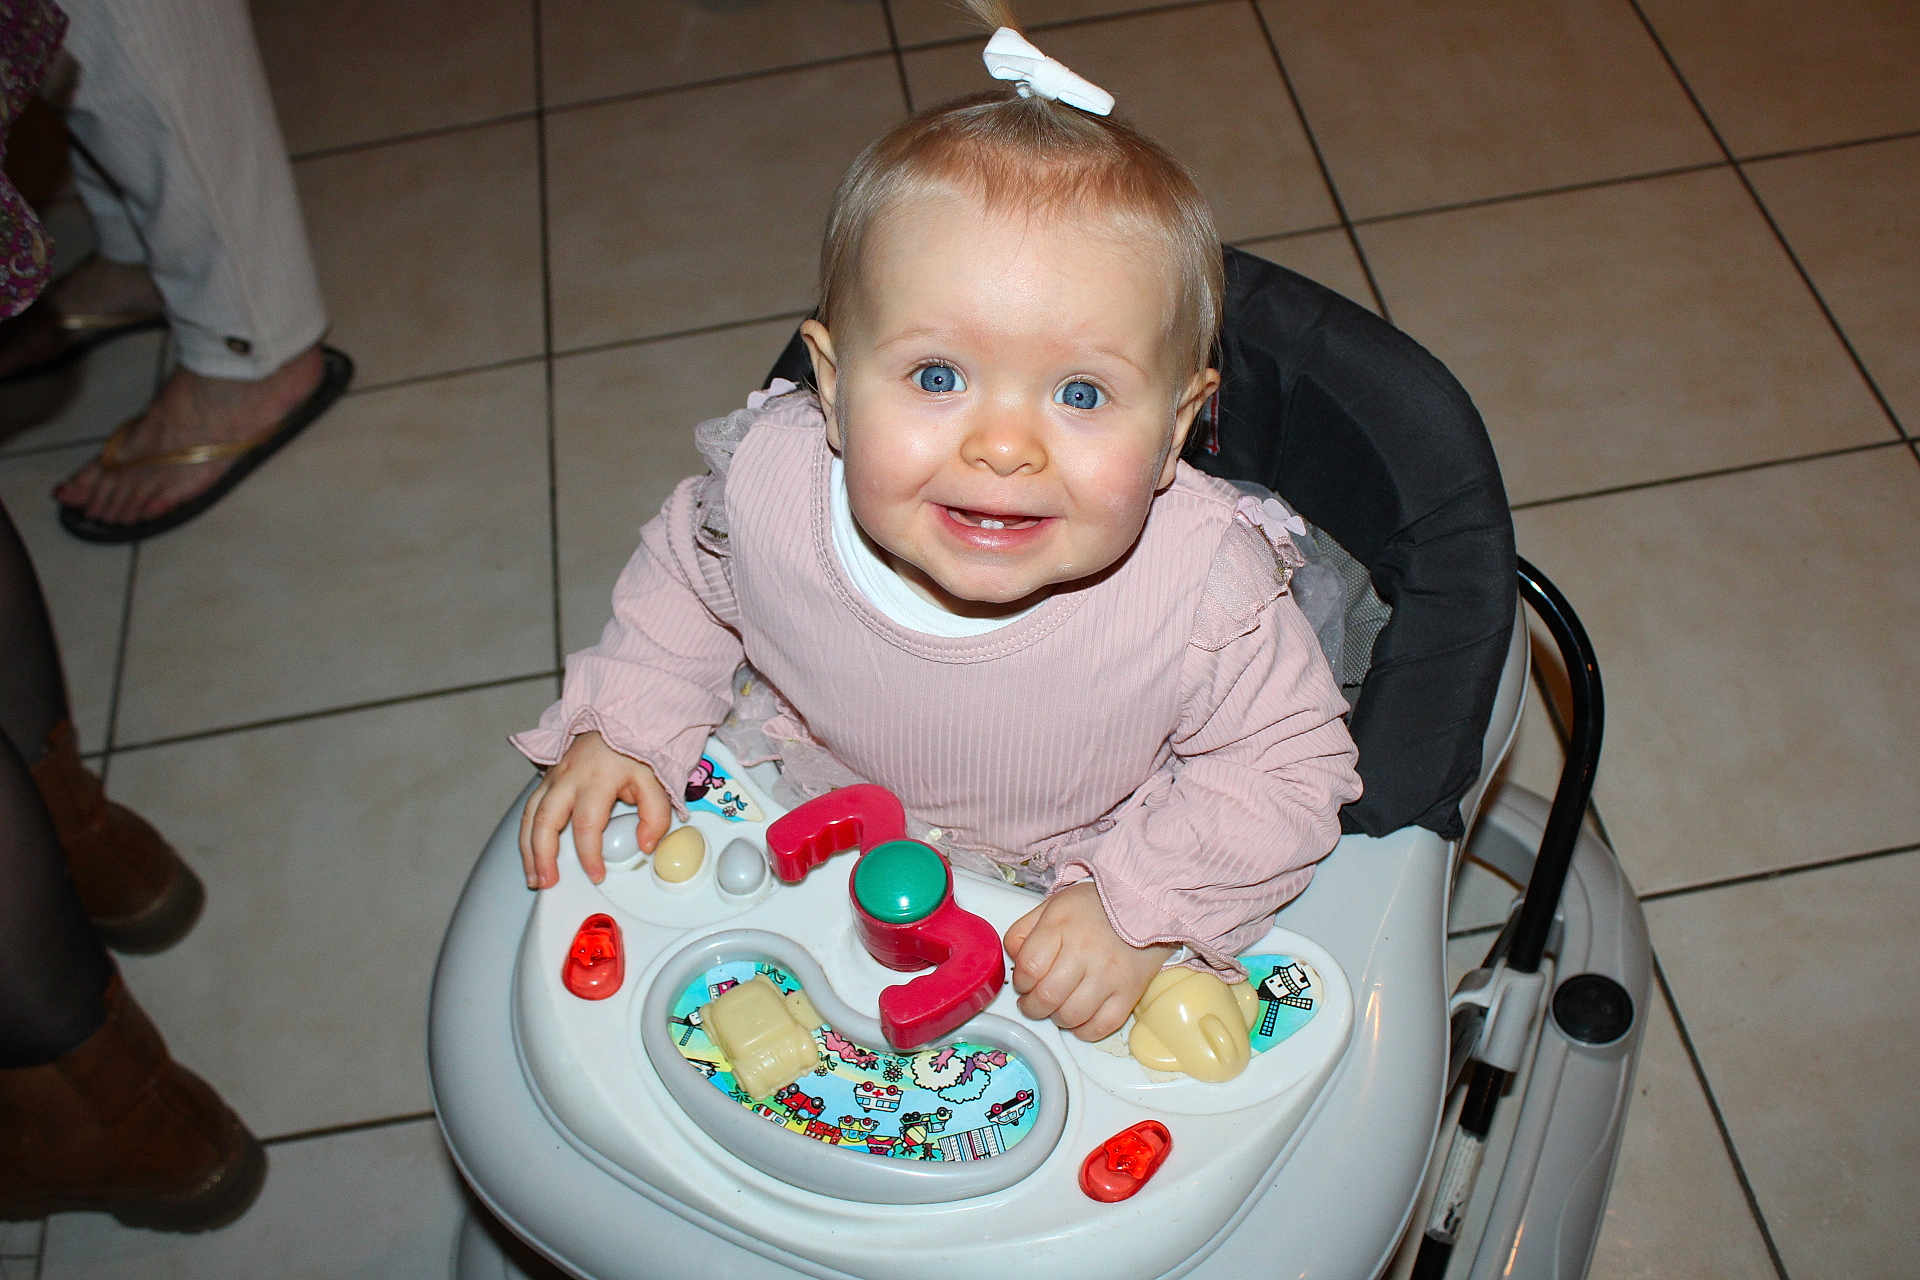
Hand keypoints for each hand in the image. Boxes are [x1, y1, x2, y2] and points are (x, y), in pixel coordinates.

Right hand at [518, 732, 670, 887]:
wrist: (617, 719)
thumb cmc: (634, 750)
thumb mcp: (655, 779)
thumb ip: (655, 815)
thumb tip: (646, 845)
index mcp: (596, 779)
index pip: (587, 824)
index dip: (589, 855)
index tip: (596, 874)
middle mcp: (568, 778)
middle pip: (545, 821)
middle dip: (543, 856)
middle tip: (547, 881)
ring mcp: (553, 777)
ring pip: (530, 816)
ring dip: (528, 850)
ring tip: (533, 876)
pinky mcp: (547, 778)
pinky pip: (529, 809)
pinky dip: (526, 834)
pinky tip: (530, 853)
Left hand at [1003, 882, 1175, 1040]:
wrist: (1143, 906)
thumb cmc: (1095, 907)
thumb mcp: (1052, 906)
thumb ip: (1024, 931)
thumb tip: (1013, 958)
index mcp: (1061, 926)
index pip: (1029, 967)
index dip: (1020, 981)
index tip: (1023, 982)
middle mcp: (1085, 952)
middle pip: (1047, 996)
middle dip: (1032, 1006)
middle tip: (1033, 1003)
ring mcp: (1109, 975)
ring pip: (1071, 1016)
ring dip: (1056, 1018)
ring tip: (1057, 1008)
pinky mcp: (1129, 992)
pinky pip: (1101, 1026)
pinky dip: (1084, 1030)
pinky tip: (1080, 1018)